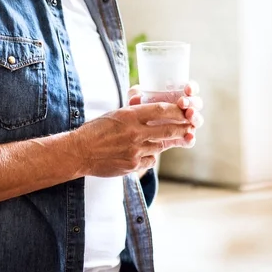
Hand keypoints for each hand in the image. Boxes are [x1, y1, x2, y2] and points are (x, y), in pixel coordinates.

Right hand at [72, 103, 193, 177]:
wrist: (79, 152)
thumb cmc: (95, 130)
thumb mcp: (115, 114)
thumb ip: (134, 111)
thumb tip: (151, 106)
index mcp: (129, 116)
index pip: (160, 109)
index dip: (176, 110)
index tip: (185, 109)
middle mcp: (134, 133)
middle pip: (168, 129)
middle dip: (182, 127)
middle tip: (191, 125)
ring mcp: (135, 151)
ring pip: (161, 146)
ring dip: (169, 142)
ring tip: (176, 138)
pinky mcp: (132, 165)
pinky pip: (150, 160)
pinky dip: (151, 156)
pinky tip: (147, 152)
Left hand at [127, 81, 203, 135]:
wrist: (135, 131)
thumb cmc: (139, 110)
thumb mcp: (135, 100)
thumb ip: (135, 96)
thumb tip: (136, 97)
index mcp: (178, 96)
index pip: (190, 90)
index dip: (192, 88)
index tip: (187, 88)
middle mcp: (185, 109)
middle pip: (196, 104)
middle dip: (192, 102)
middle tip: (182, 103)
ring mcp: (185, 124)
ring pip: (196, 120)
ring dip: (195, 117)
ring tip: (188, 115)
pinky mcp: (182, 138)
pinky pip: (190, 139)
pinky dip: (191, 138)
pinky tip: (189, 136)